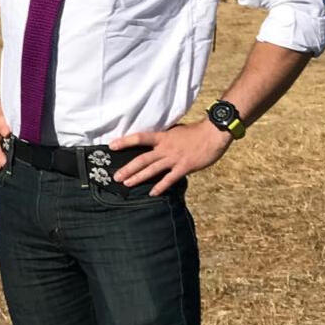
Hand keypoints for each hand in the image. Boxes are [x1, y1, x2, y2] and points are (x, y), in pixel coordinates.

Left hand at [108, 119, 232, 195]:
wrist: (213, 133)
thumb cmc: (196, 132)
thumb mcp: (176, 131)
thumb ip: (165, 138)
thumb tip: (155, 143)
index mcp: (163, 137)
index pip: (140, 138)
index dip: (125, 141)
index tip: (112, 146)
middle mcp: (165, 147)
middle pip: (142, 159)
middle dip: (128, 168)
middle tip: (116, 176)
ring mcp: (174, 158)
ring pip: (152, 169)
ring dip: (138, 178)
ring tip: (127, 184)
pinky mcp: (184, 167)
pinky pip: (169, 179)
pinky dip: (160, 186)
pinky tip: (152, 193)